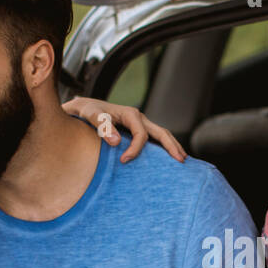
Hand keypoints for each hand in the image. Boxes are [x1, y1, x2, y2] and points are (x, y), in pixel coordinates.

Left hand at [61, 97, 186, 162]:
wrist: (84, 107)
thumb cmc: (87, 111)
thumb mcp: (91, 115)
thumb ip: (103, 127)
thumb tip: (117, 142)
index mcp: (131, 114)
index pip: (141, 135)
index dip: (135, 149)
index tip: (124, 161)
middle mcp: (139, 118)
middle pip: (161, 132)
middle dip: (171, 146)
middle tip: (181, 161)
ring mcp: (141, 123)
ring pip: (162, 135)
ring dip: (172, 146)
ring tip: (182, 159)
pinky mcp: (138, 129)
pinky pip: (155, 138)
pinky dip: (164, 147)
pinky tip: (169, 156)